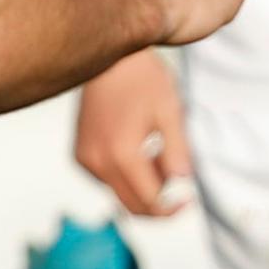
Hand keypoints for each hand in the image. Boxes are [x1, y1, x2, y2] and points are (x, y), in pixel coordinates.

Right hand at [72, 47, 198, 215]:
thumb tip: (182, 182)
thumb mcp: (171, 113)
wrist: (110, 61)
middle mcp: (97, 162)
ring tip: (162, 158)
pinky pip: (107, 179)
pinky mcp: (80, 153)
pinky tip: (142, 151)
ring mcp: (85, 159)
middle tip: (181, 192)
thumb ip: (177, 152)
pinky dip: (127, 176)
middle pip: (131, 205)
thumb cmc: (143, 80)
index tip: (189, 200)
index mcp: (122, 154)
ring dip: (143, 188)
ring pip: (119, 193)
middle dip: (158, 205)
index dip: (172, 208)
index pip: (149, 201)